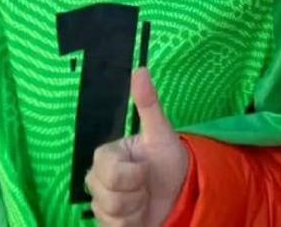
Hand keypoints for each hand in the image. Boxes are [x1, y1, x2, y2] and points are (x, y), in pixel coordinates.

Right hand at [87, 68, 189, 226]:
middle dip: (133, 194)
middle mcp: (99, 178)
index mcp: (108, 155)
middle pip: (104, 195)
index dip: (131, 175)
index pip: (107, 170)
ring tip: (144, 200)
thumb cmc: (168, 159)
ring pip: (108, 213)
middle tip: (146, 186)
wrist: (181, 193)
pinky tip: (139, 216)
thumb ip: (148, 103)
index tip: (145, 170)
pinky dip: (130, 224)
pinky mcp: (108, 223)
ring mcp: (101, 202)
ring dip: (134, 210)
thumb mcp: (161, 132)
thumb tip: (140, 69)